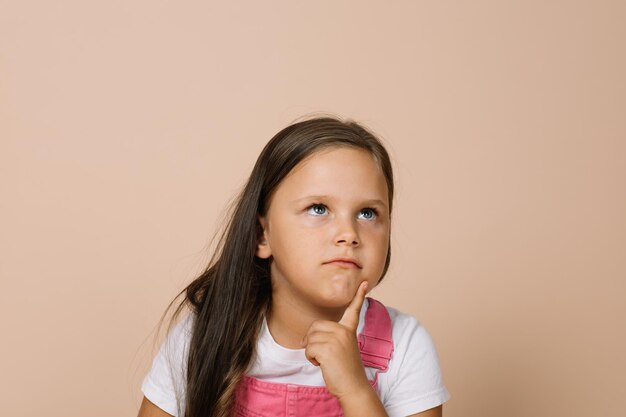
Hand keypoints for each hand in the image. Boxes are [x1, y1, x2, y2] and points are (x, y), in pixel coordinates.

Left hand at [302, 281, 370, 398]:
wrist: (353, 387)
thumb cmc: (345, 371)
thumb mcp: (341, 349)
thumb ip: (330, 337)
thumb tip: (306, 338)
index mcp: (349, 330)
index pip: (354, 310)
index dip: (359, 296)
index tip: (364, 283)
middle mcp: (344, 331)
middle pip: (315, 326)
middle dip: (313, 341)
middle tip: (324, 355)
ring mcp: (336, 339)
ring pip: (310, 338)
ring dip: (312, 352)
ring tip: (326, 361)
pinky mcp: (328, 348)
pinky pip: (308, 348)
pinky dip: (311, 358)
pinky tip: (323, 365)